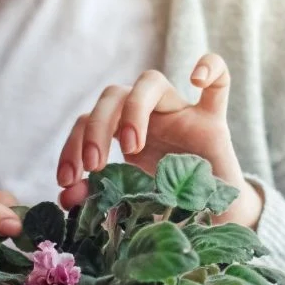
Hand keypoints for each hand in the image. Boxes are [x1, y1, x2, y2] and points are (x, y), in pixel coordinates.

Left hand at [57, 54, 262, 226]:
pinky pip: (219, 80)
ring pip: (150, 81)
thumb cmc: (168, 202)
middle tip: (94, 166)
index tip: (67, 180)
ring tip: (133, 147)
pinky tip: (197, 80)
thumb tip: (65, 197)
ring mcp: (181, 112)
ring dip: (134, 109)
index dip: (71, 146)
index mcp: (121, 130)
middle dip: (96, 127)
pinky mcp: (213, 120)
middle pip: (112, 96)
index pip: (86, 120)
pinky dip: (210, 67)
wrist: (215, 217)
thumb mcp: (128, 200)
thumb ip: (97, 195)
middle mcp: (148, 114)